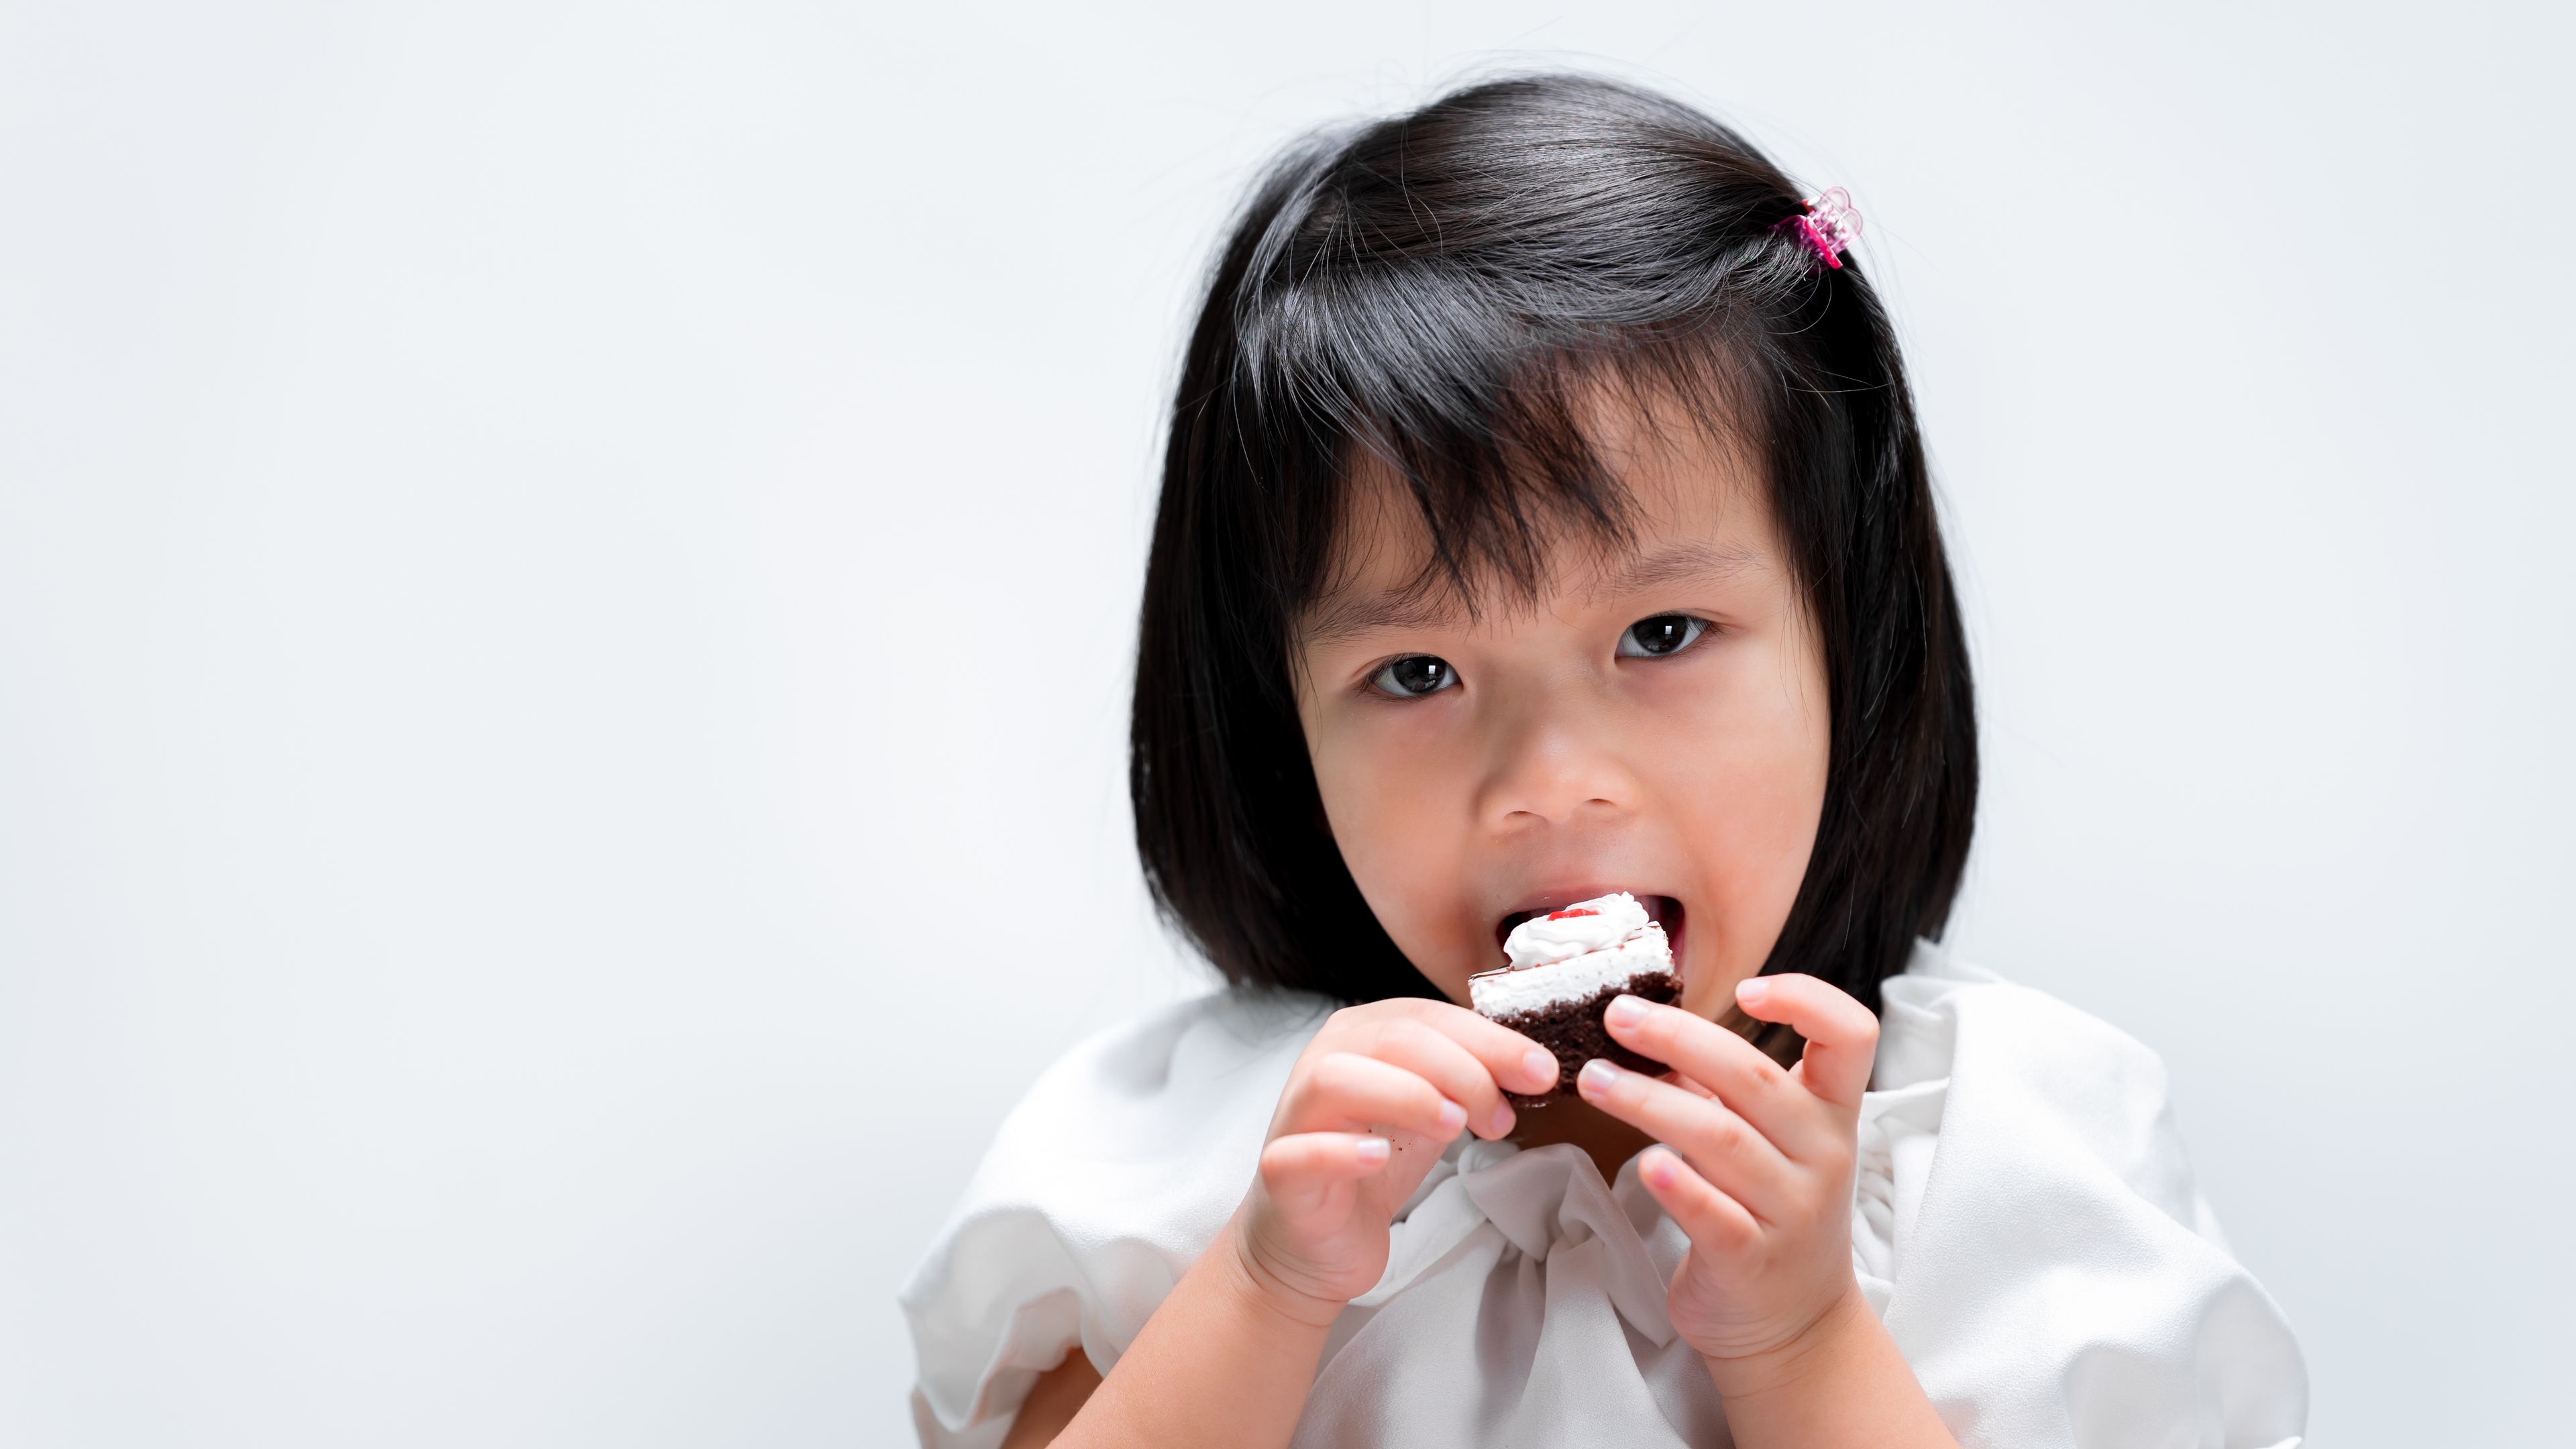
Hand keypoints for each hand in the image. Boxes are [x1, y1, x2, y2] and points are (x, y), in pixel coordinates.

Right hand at [1229, 999, 1560, 1326]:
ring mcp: (1296, 1114)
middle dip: (1464, 1070)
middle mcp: (1324, 1060)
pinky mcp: (1279, 1170)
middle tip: (1502, 1117)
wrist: (1319, 1241)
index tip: (1542, 1071)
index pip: (1430, 1017)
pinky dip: (1340, 1149)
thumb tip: (1533, 1066)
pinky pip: (1300, 1151)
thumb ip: (1468, 1081)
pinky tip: (1378, 1158)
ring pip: (1338, 1078)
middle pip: (1395, 1039)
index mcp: (1362, 1035)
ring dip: (1406, 1094)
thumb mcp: (1432, 1112)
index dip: (1491, 1040)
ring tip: (1454, 1127)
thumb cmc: (1375, 1164)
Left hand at [1574, 974, 1878, 1390]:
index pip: (1850, 1035)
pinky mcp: (1752, 1259)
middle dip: (1679, 1038)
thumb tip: (1650, 1028)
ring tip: (1593, 1078)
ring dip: (1650, 1101)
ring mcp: (1791, 1210)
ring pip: (1721, 1140)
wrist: (1796, 1322)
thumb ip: (1723, 1087)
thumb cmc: (1771, 1207)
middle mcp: (1821, 1154)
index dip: (1806, 999)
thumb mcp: (1769, 1140)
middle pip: (1754, 1080)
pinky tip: (1645, 1164)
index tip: (1745, 989)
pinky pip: (1715, 1216)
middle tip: (1617, 1015)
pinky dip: (1680, 1186)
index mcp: (1830, 1111)